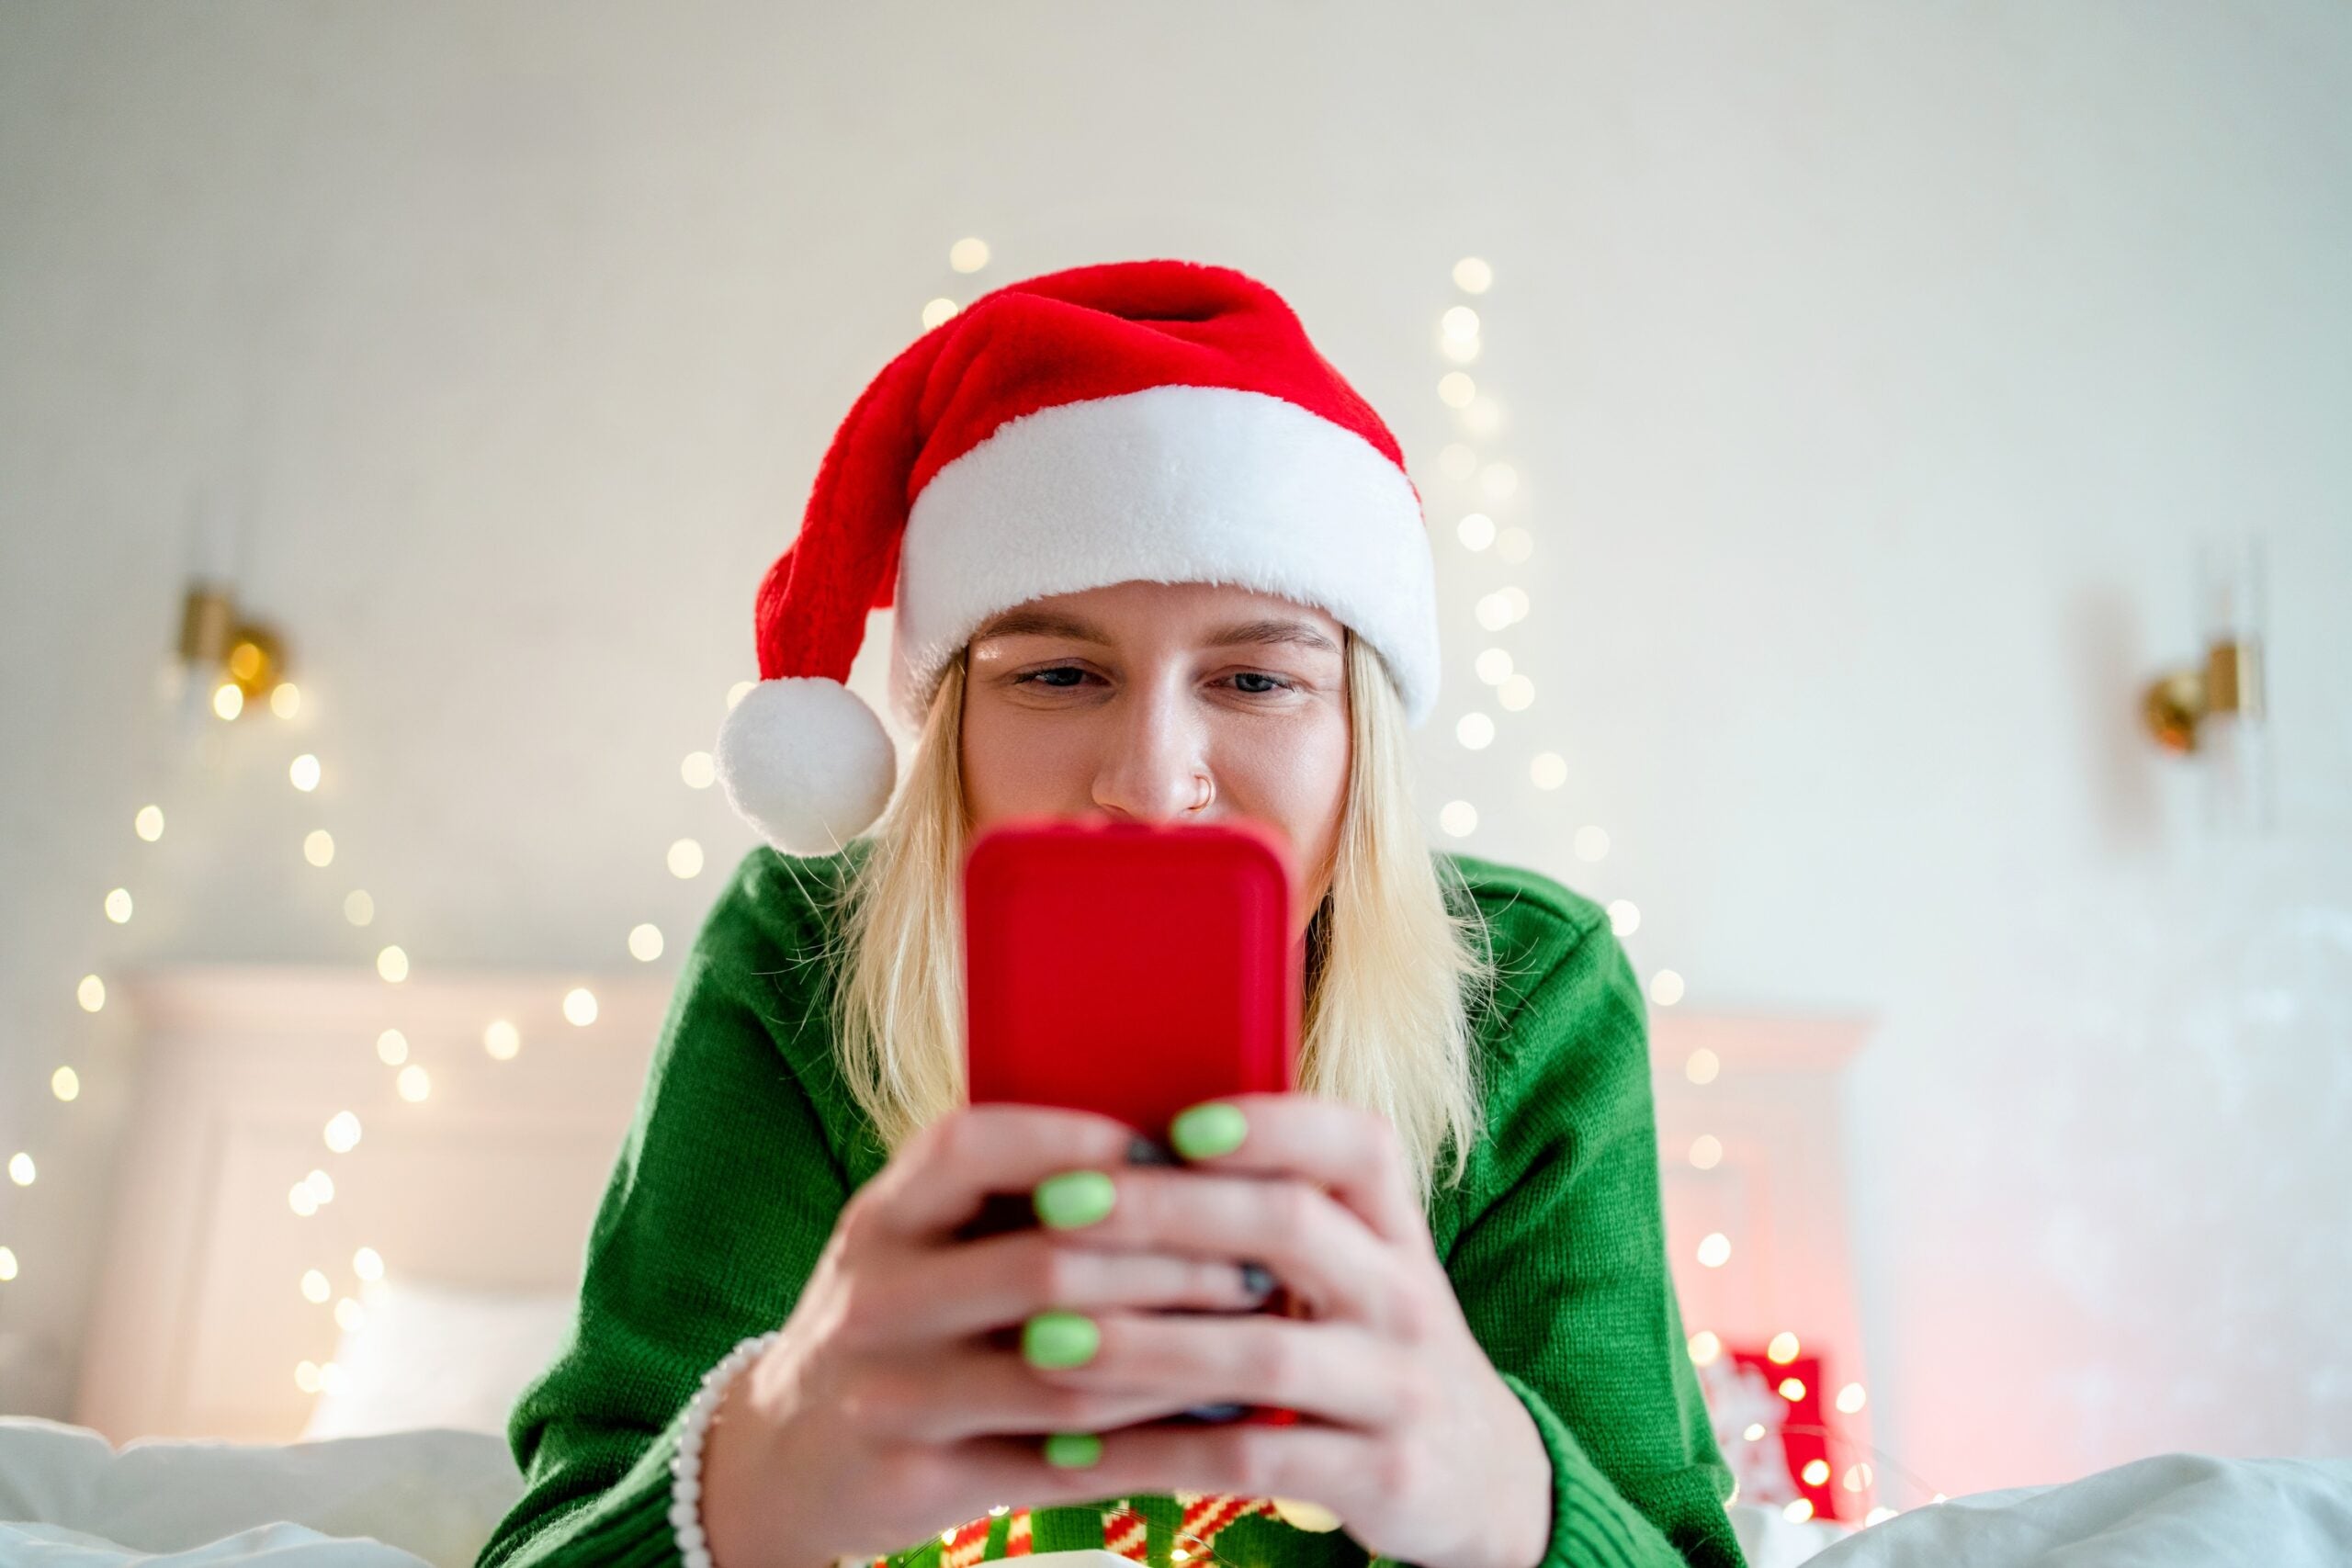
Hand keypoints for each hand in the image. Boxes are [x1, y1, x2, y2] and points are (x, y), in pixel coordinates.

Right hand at [696, 1103, 1281, 1567]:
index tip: (1176, 1149)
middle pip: (1045, 1267)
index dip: (1080, 1141)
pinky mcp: (919, 1483)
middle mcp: (874, 1301)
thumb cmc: (896, 1322)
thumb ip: (1006, 1198)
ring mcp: (890, 1397)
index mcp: (882, 1218)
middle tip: (1255, 1258)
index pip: (974, 1150)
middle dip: (1170, 1261)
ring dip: (1178, 1355)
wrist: (787, 1456)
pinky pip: (1061, 1464)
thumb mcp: (915, 1243)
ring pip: (1068, 1376)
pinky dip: (1150, 1441)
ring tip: (1252, 1333)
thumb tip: (1174, 1151)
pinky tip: (1212, 1419)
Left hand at [1017, 1094, 1553, 1567]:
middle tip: (1056, 1205)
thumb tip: (1111, 1154)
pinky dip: (1154, 1455)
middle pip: (1292, 1227)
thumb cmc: (1367, 1347)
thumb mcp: (1354, 1271)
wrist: (1480, 1477)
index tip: (1173, 1122)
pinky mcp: (1381, 1476)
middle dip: (1164, 1211)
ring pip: (1263, 1354)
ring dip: (1142, 1344)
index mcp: (1391, 1227)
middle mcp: (1404, 1295)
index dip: (1269, 1123)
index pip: (1356, 1144)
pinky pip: (1252, 1461)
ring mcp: (1398, 1387)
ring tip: (1042, 1340)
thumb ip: (1269, 1218)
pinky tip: (1073, 1450)